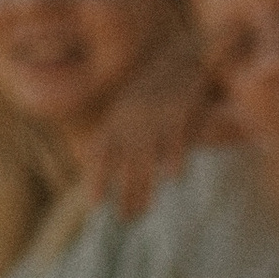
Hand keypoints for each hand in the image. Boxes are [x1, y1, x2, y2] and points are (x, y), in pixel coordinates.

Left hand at [82, 37, 217, 218]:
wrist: (183, 56)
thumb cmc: (155, 91)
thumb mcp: (130, 108)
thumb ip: (120, 136)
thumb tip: (99, 165)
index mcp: (118, 118)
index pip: (101, 151)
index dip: (97, 178)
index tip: (95, 206)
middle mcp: (131, 118)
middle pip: (124, 162)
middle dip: (123, 192)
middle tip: (124, 221)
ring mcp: (154, 113)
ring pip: (146, 155)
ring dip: (142, 185)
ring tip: (141, 213)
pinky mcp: (178, 107)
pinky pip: (174, 136)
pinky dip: (173, 156)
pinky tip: (173, 178)